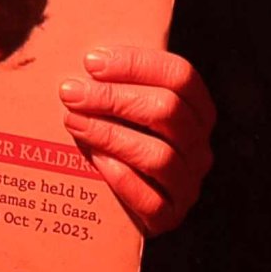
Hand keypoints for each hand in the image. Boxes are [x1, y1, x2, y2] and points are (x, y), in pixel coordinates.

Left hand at [59, 44, 214, 236]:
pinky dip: (122, 179)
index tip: (91, 62)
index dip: (136, 64)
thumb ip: (114, 79)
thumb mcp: (123, 103)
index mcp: (197, 109)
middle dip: (113, 98)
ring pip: (159, 155)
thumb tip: (85, 55)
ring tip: (73, 122)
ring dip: (110, 135)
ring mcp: (189, 183)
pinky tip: (95, 160)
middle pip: (167, 110)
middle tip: (70, 93)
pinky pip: (152, 201)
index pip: (180, 75)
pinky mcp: (170, 216)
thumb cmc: (117, 133)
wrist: (117, 200)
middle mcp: (200, 146)